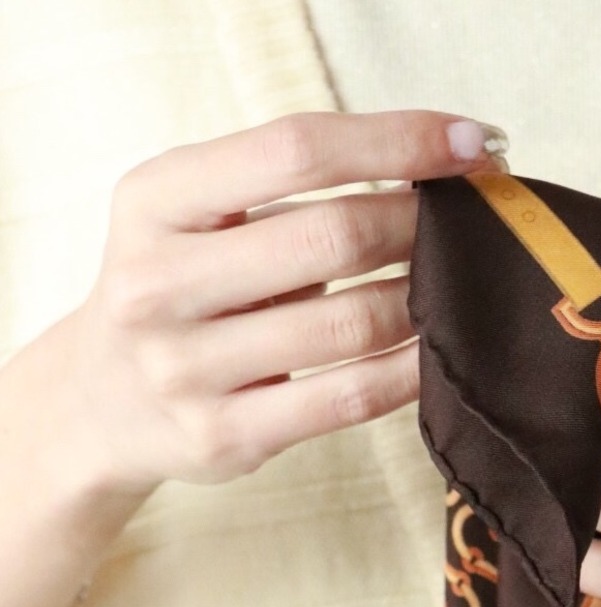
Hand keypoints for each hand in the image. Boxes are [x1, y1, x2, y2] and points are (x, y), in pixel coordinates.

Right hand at [60, 109, 506, 497]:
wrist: (100, 401)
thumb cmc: (179, 289)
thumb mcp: (195, 215)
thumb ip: (284, 189)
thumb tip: (432, 171)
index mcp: (154, 201)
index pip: (294, 150)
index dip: (394, 141)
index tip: (465, 143)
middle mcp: (159, 282)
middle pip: (330, 239)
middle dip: (416, 226)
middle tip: (463, 225)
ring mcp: (188, 368)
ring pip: (348, 325)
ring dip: (423, 300)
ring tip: (455, 285)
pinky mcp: (226, 436)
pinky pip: (347, 398)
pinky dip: (409, 369)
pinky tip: (437, 348)